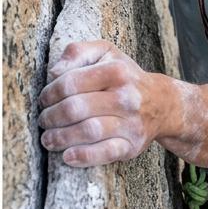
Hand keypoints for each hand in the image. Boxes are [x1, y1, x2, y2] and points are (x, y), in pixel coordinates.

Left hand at [38, 40, 161, 166]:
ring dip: (61, 137)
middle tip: (44, 120)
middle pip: (76, 108)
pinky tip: (67, 156)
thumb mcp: (106, 53)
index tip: (44, 100)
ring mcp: (131, 123)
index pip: (71, 83)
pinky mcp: (132, 145)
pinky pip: (105, 153)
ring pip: (88, 131)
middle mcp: (126, 97)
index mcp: (116, 71)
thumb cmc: (126, 77)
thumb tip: (54, 72)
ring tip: (48, 139)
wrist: (162, 103)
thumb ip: (78, 52)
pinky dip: (83, 156)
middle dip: (51, 117)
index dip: (50, 93)